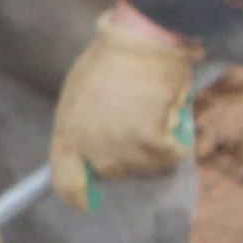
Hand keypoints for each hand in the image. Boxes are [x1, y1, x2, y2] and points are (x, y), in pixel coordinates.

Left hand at [51, 6, 196, 209]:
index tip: (87, 201)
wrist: (138, 40)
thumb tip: (92, 152)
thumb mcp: (78, 95)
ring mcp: (122, 148)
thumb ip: (82, 127)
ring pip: (147, 165)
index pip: (64, 184)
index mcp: (67, 135)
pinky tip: (169, 111)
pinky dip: (178, 138)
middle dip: (128, 155)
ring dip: (156, 145)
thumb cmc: (110, 60)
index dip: (77, 196)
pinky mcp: (151, 142)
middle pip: (115, 173)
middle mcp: (92, 149)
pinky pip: (172, 153)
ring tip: (152, 109)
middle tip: (136, 124)